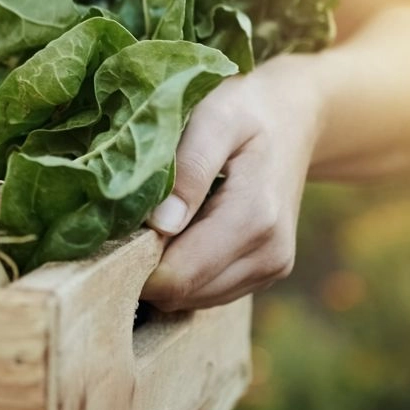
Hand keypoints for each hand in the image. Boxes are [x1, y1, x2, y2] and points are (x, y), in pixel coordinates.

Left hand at [141, 58, 321, 310]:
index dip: (135, 261)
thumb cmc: (246, 109)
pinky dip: (188, 272)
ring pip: (194, 300)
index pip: (179, 275)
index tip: (114, 229)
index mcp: (255, 217)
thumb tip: (160, 225)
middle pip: (183, 293)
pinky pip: (210, 293)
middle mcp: (269, 253)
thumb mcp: (214, 119)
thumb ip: (189, 168)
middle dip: (146, 267)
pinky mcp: (268, 273)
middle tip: (128, 222)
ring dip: (167, 271)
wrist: (295, 117)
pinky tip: (183, 232)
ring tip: (160, 221)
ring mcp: (272, 267)